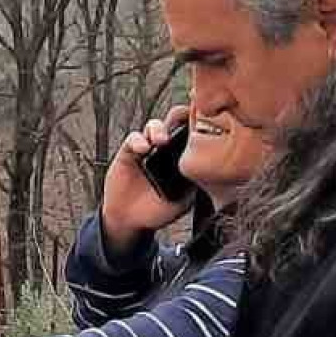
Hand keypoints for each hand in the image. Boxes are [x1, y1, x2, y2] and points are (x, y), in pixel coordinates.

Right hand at [100, 104, 194, 254]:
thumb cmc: (159, 210)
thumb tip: (205, 171)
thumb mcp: (183, 201)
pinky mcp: (129, 152)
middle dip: (181, 116)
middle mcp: (167, 149)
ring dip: (159, 129)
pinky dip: (139, 140)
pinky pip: (134, 138)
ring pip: (155, 126)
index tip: (206, 123)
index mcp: (184, 158)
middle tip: (184, 121)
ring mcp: (148, 148)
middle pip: (176, 121)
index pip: (194, 133)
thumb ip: (193, 185)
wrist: (130, 219)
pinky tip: (143, 149)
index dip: (199, 125)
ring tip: (161, 140)